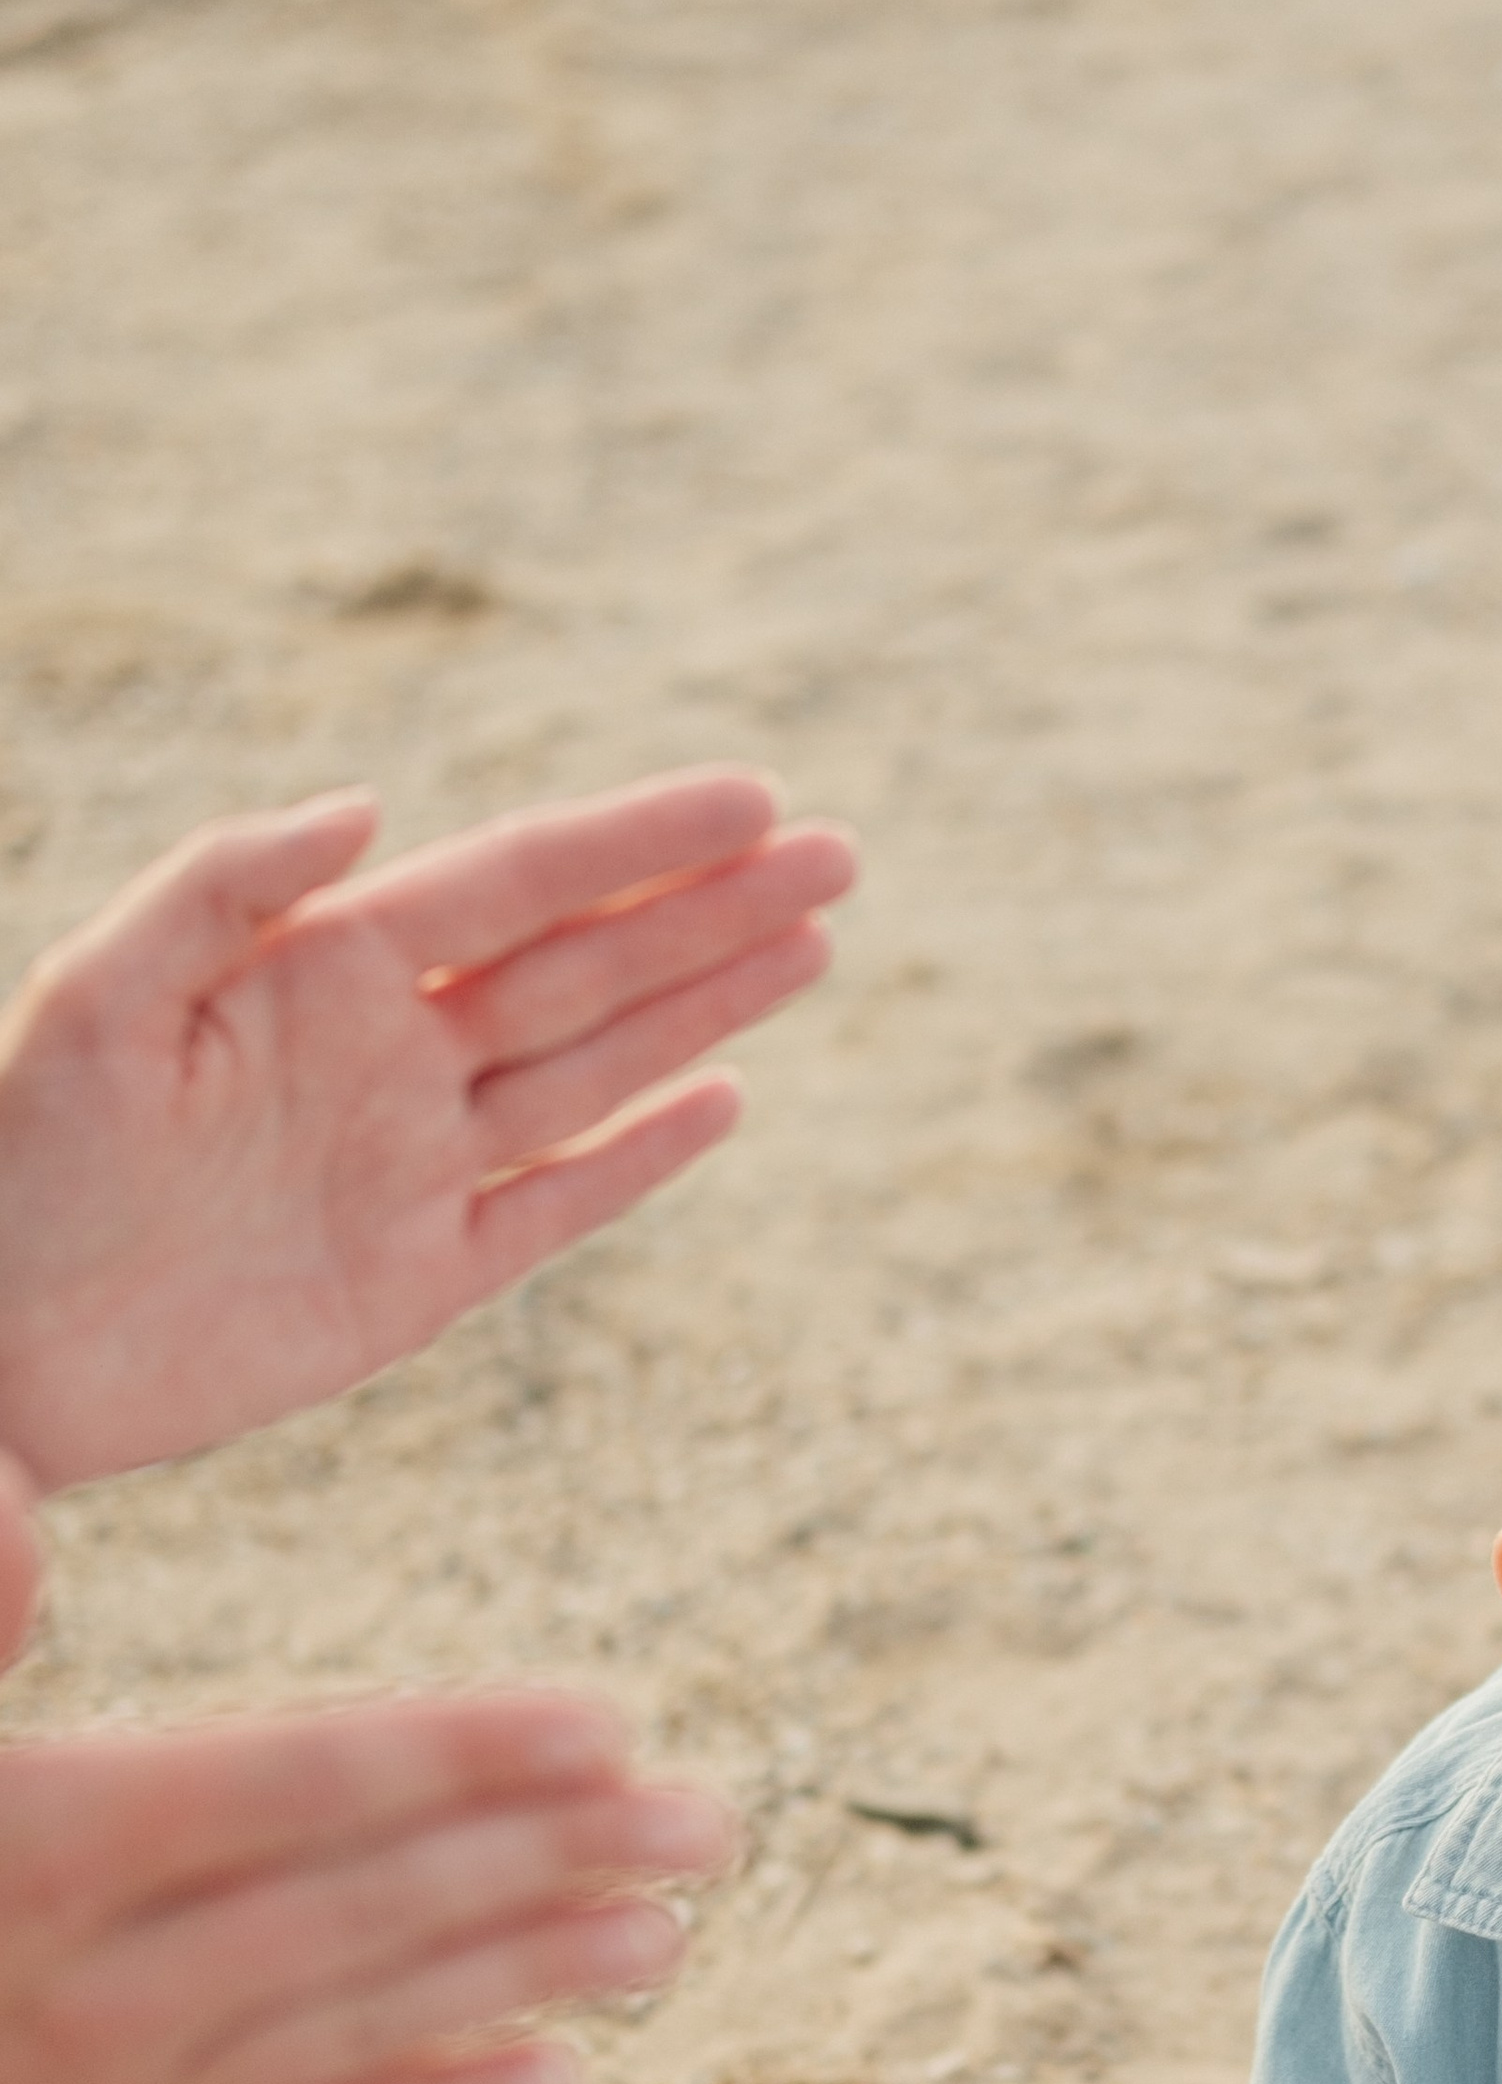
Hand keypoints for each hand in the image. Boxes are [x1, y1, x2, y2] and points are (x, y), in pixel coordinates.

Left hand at [0, 770, 855, 1486]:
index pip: (516, 882)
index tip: (753, 802)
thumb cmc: (12, 1156)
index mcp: (322, 969)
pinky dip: (639, 1157)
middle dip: (714, 908)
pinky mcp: (421, 1281)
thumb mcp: (92, 999)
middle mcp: (389, 1055)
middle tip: (838, 855)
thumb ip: (220, 890)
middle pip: (587, 962)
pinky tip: (720, 1103)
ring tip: (812, 943)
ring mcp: (416, 1167)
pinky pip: (555, 1204)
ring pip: (596, 1068)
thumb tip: (369, 810)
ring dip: (707, 1006)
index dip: (639, 841)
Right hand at [0, 1478, 732, 2083]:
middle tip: (710, 1816)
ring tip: (669, 1932)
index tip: (604, 1718)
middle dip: (552, 1859)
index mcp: (37, 1838)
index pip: (289, 1781)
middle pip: (366, 1907)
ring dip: (531, 1980)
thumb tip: (25, 1529)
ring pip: (365, 2026)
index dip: (457, 1752)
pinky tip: (557, 2079)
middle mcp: (93, 1979)